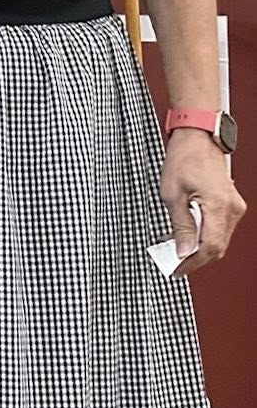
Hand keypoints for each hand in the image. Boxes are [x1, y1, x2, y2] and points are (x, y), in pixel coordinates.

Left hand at [160, 129, 244, 274]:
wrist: (198, 138)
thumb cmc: (183, 159)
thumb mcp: (172, 194)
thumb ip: (179, 225)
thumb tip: (182, 251)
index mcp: (219, 207)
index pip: (210, 247)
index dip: (193, 262)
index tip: (177, 269)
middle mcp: (232, 209)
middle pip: (216, 246)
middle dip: (195, 257)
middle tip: (172, 261)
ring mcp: (234, 207)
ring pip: (219, 238)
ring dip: (199, 246)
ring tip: (174, 247)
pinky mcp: (231, 204)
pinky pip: (219, 227)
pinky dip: (204, 234)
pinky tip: (186, 234)